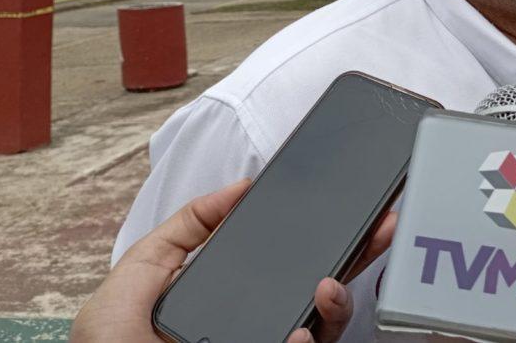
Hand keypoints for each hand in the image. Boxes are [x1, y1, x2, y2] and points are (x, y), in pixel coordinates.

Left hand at [71, 179, 396, 342]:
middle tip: (378, 229)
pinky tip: (298, 337)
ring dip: (337, 304)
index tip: (346, 209)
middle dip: (356, 255)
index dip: (321, 235)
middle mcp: (259, 327)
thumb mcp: (138, 277)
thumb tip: (240, 188)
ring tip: (327, 288)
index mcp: (232, 297)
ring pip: (325, 329)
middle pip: (320, 289)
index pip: (286, 262)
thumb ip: (184, 229)